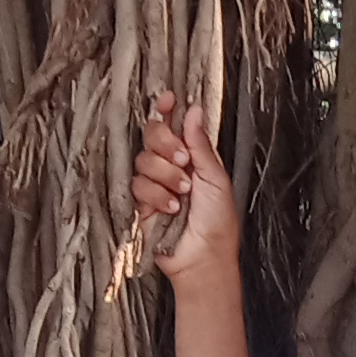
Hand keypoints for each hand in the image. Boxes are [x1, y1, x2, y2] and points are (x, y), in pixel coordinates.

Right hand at [135, 91, 240, 284]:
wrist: (204, 256)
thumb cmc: (217, 222)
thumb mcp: (215, 178)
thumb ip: (200, 144)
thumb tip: (194, 111)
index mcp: (191, 155)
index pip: (173, 124)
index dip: (167, 109)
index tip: (168, 100)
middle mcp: (170, 165)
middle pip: (152, 134)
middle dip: (166, 144)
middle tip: (183, 160)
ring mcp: (154, 183)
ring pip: (144, 159)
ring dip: (166, 175)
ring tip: (183, 194)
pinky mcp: (140, 202)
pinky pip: (138, 185)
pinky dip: (156, 196)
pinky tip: (171, 208)